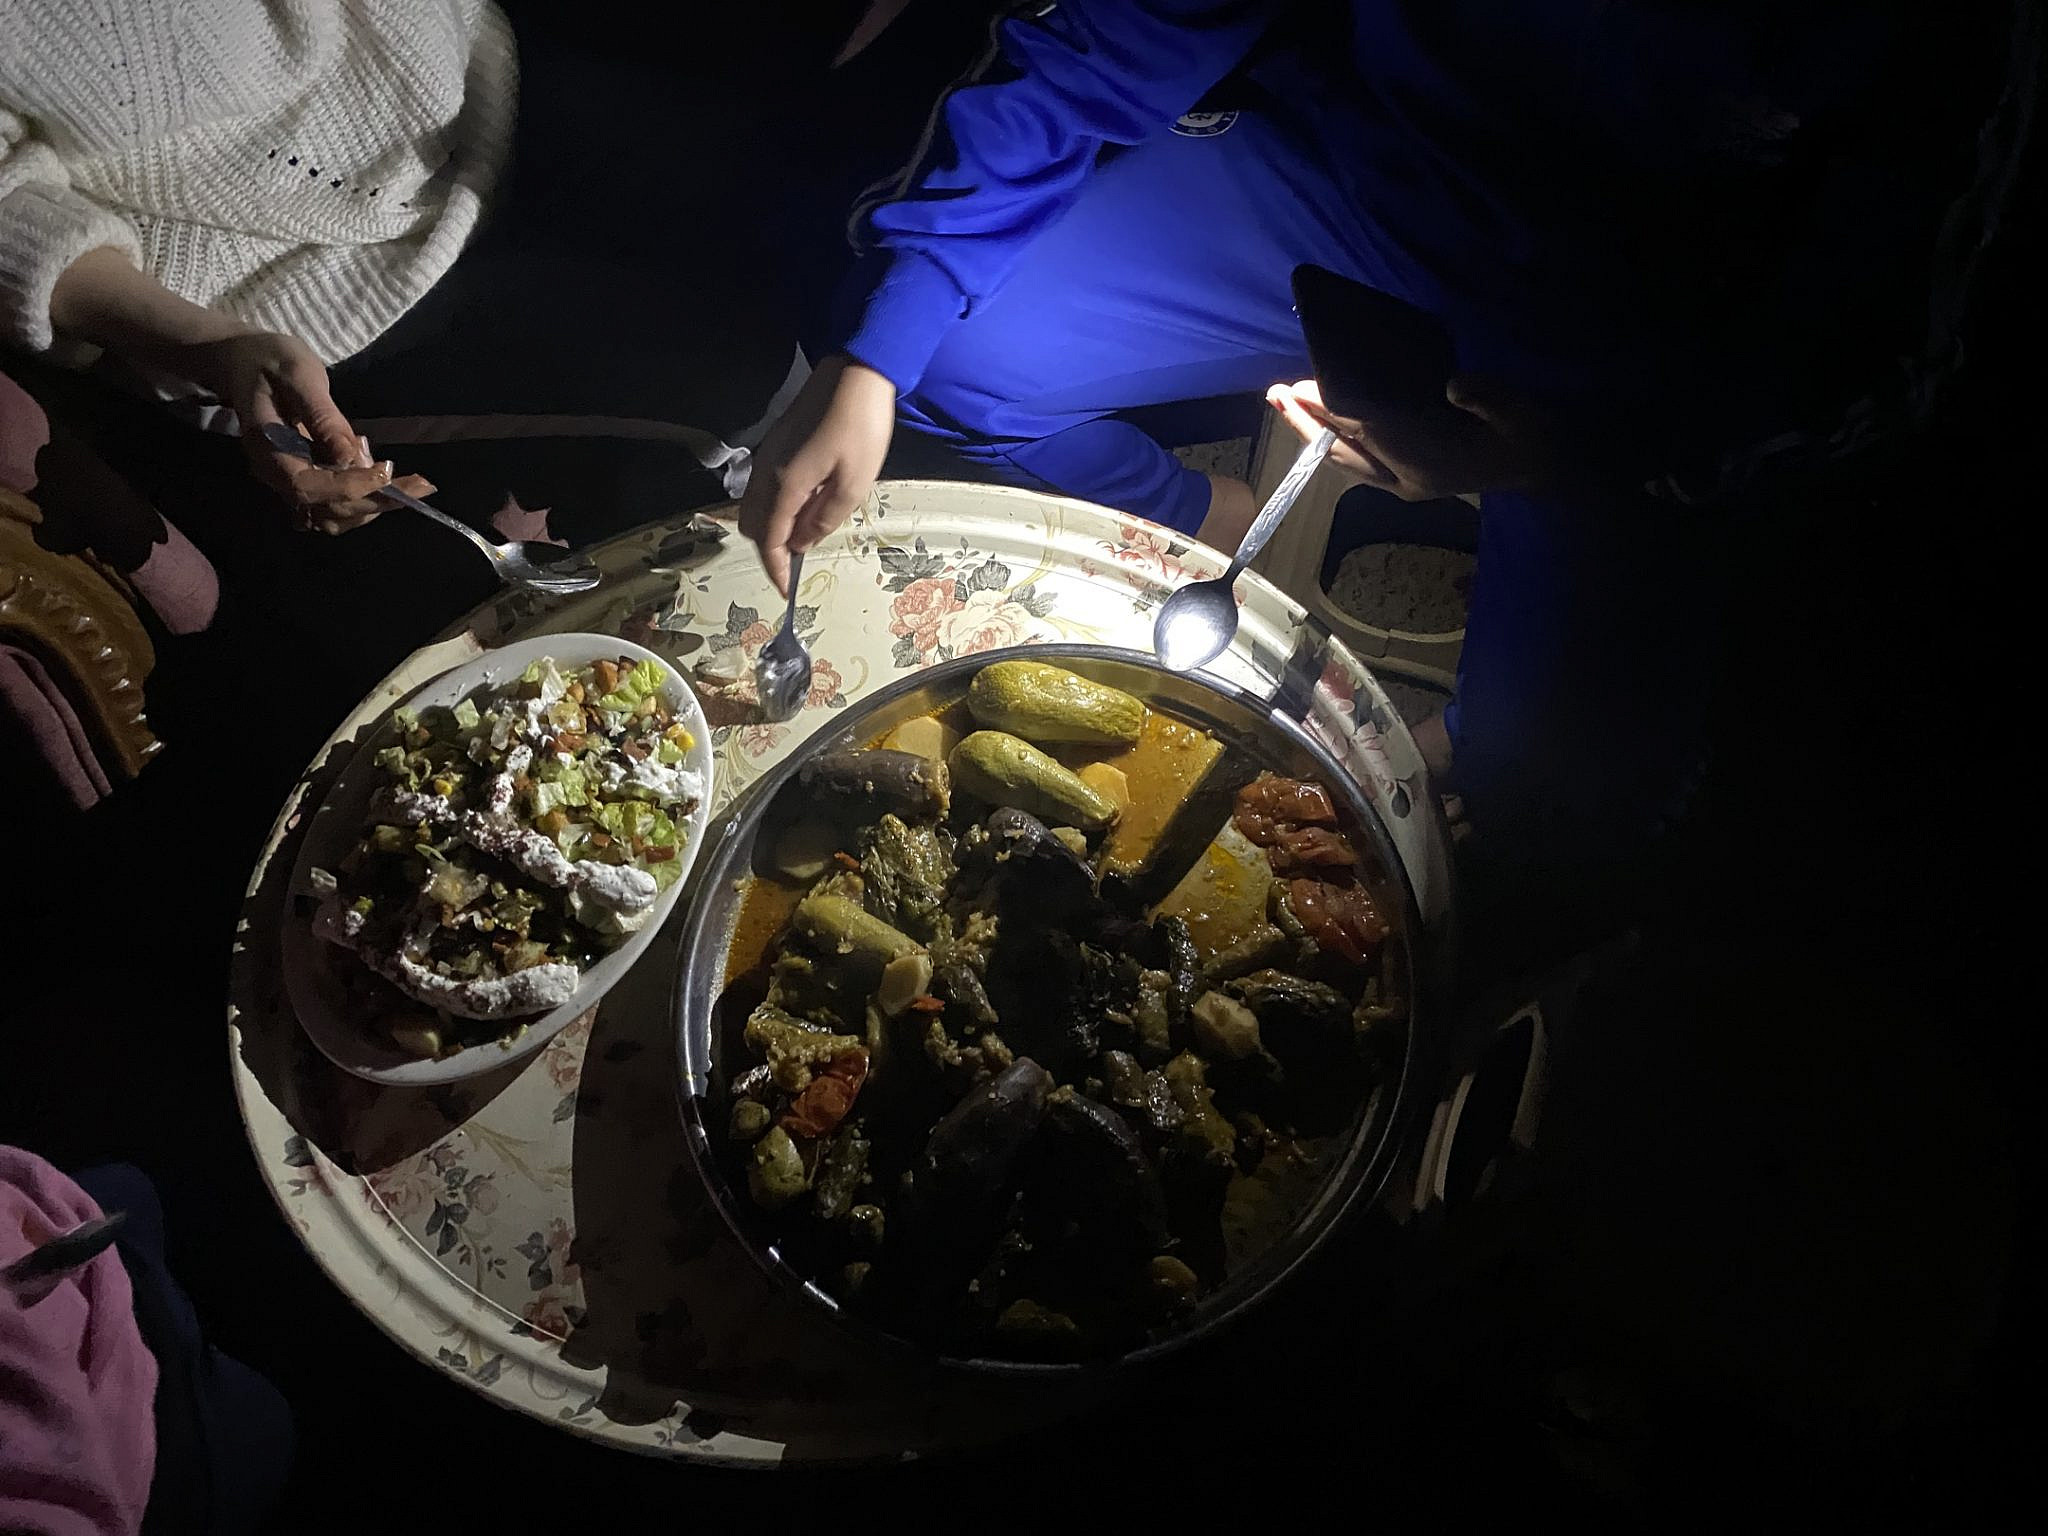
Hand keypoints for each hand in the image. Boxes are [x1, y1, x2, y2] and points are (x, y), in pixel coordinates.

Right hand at [173, 331, 432, 533]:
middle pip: (328, 510)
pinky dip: (365, 498)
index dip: (350, 486)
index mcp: (266, 448)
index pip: (308, 487)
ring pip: (335, 516)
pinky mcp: (304, 480)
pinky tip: (385, 475)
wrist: (242, 360)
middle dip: (377, 501)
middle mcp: (275, 474)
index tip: (387, 470)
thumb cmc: (270, 359)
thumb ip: (323, 416)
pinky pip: (335, 505)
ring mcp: (287, 481)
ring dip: (374, 504)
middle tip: (421, 485)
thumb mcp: (299, 374)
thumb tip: (352, 455)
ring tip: (401, 474)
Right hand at [738, 354, 895, 595]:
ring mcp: (767, 456)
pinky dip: (774, 509)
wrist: (855, 374)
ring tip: (802, 538)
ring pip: (754, 507)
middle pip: (752, 525)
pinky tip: (802, 509)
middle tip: (795, 565)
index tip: (784, 591)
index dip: (775, 569)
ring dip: (771, 529)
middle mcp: (766, 472)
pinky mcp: (775, 445)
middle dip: (769, 550)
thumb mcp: (853, 483)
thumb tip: (800, 543)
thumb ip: (823, 519)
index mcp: (784, 486)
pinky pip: (762, 489)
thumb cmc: (861, 429)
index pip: (769, 540)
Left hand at [1266, 376, 1551, 501]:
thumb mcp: (1518, 411)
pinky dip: (1337, 443)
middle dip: (1306, 423)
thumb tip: (1456, 385)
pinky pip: (1360, 463)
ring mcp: (1406, 482)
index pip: (1369, 432)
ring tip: (1284, 402)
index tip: (1301, 388)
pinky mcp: (1409, 479)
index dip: (1333, 410)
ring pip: (1347, 459)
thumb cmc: (1531, 434)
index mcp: (1428, 464)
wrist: (1547, 464)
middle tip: (1273, 392)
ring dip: (1314, 432)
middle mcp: (1407, 479)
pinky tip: (1322, 424)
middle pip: (1344, 451)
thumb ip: (1488, 398)